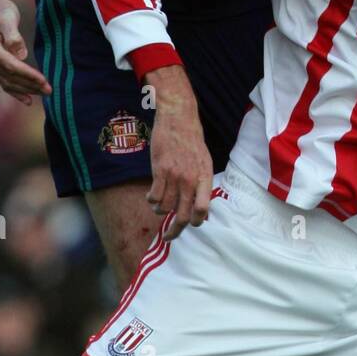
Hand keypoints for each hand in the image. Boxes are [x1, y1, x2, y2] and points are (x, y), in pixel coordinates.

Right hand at [0, 0, 51, 105]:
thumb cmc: (1, 11)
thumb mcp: (8, 19)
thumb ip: (13, 36)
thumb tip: (21, 55)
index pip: (12, 67)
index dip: (28, 75)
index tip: (44, 80)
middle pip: (11, 78)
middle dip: (31, 85)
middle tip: (50, 90)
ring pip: (9, 83)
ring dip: (27, 90)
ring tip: (44, 94)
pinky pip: (5, 83)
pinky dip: (17, 93)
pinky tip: (29, 100)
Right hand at [146, 68, 212, 239]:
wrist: (179, 119)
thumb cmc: (192, 141)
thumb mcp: (205, 163)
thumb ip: (203, 187)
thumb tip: (203, 213)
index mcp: (205, 177)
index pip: (203, 209)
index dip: (197, 222)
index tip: (191, 225)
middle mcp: (191, 179)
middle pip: (183, 215)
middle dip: (175, 231)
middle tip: (169, 236)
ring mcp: (175, 175)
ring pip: (165, 207)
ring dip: (161, 212)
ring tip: (159, 208)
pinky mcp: (160, 170)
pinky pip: (154, 196)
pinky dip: (152, 200)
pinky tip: (151, 197)